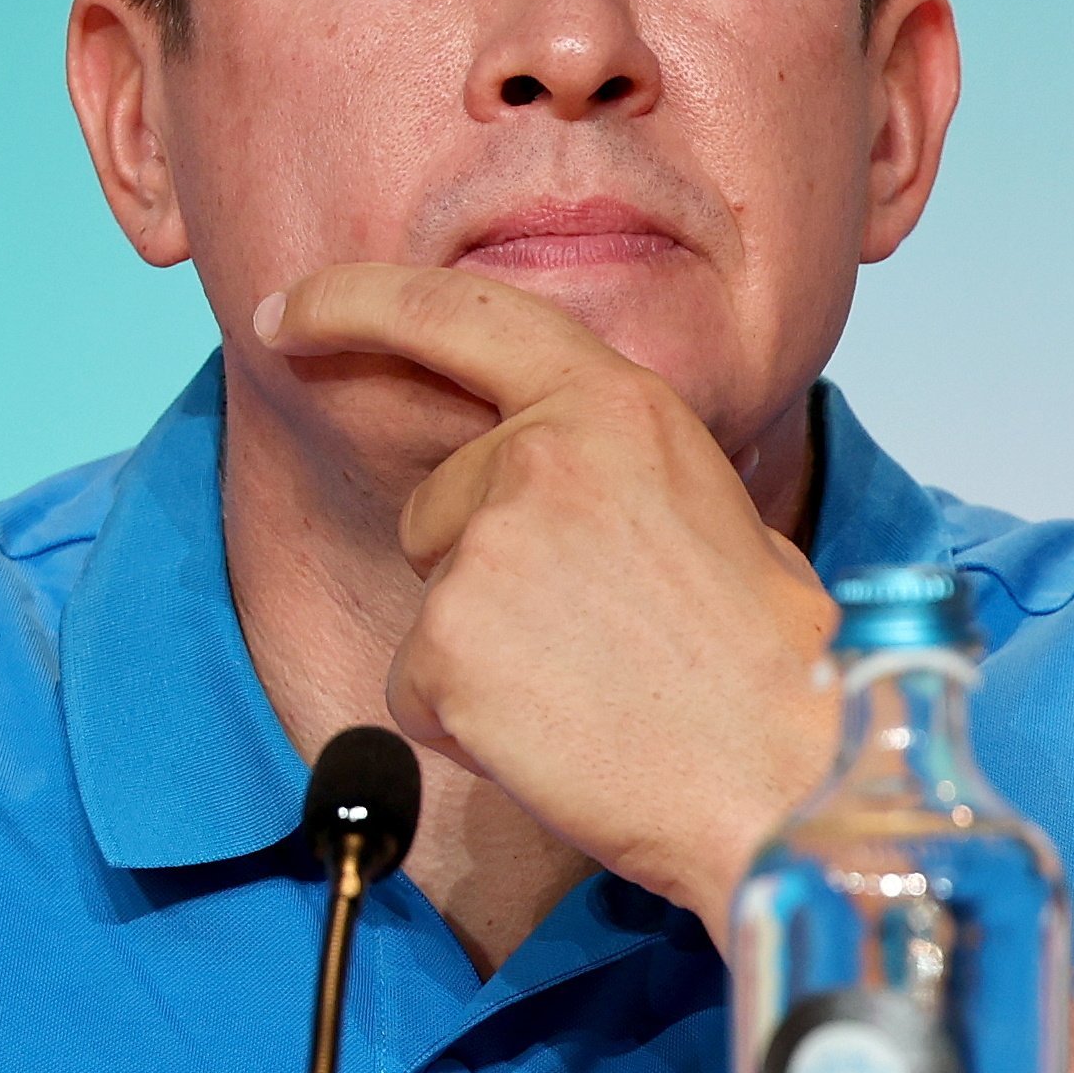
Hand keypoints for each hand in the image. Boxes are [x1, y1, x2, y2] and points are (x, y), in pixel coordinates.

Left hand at [255, 263, 840, 936]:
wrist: (782, 772)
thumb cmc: (767, 658)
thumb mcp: (706, 503)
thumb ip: (609, 465)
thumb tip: (547, 482)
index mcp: (616, 403)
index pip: (459, 314)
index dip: (357, 300)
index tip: (291, 309)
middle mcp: (542, 452)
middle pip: (440, 501)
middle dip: (484, 567)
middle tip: (594, 635)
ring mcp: (488, 545)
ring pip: (432, 597)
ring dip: (481, 648)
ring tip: (589, 685)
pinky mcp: (447, 643)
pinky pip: (418, 686)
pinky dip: (470, 721)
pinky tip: (558, 734)